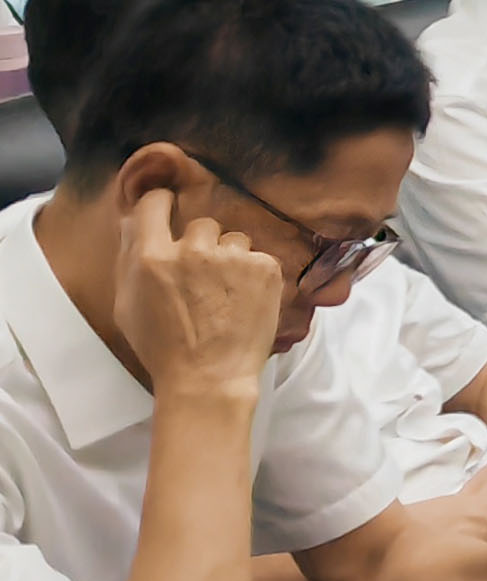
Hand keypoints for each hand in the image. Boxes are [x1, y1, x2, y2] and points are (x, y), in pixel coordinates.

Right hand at [112, 188, 286, 407]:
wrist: (208, 378)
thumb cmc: (162, 347)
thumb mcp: (127, 305)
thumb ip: (130, 258)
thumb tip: (135, 220)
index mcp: (151, 258)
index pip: (155, 203)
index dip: (162, 205)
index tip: (167, 210)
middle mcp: (191, 250)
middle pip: (201, 224)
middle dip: (201, 245)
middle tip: (201, 280)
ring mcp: (231, 258)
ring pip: (233, 240)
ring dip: (230, 259)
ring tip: (225, 295)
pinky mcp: (265, 267)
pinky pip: (258, 257)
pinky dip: (254, 275)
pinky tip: (245, 301)